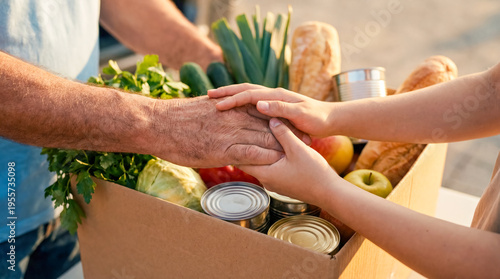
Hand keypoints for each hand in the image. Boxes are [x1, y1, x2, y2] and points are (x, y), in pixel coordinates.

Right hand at [148, 96, 306, 167]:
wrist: (159, 124)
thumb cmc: (177, 119)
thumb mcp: (203, 108)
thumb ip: (219, 110)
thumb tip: (224, 111)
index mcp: (232, 107)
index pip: (263, 111)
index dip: (282, 118)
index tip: (297, 123)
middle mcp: (235, 118)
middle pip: (270, 124)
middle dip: (290, 132)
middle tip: (308, 139)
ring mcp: (230, 133)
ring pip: (265, 138)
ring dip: (284, 146)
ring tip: (302, 153)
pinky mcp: (223, 149)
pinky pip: (250, 153)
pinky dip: (266, 158)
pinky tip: (279, 163)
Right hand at [208, 83, 335, 137]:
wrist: (330, 119)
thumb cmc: (317, 118)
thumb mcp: (301, 115)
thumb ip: (281, 109)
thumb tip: (259, 103)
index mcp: (277, 95)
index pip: (249, 94)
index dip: (232, 99)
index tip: (217, 105)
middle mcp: (273, 95)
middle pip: (244, 90)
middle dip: (226, 92)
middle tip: (208, 96)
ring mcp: (273, 100)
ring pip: (247, 96)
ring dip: (231, 96)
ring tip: (215, 101)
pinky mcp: (274, 108)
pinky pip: (252, 104)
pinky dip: (240, 105)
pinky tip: (233, 111)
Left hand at [238, 118, 339, 205]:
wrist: (330, 193)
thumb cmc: (314, 173)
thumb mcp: (297, 149)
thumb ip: (283, 133)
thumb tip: (270, 118)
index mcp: (265, 174)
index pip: (241, 159)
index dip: (236, 145)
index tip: (232, 132)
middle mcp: (266, 181)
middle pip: (250, 161)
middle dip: (247, 146)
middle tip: (241, 130)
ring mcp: (275, 184)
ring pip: (262, 164)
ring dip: (260, 152)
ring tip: (256, 135)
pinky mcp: (283, 184)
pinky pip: (272, 168)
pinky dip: (270, 158)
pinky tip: (275, 147)